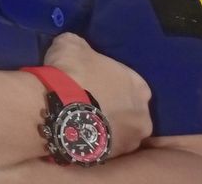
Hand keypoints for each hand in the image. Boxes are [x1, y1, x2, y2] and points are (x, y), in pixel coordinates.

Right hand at [42, 32, 151, 156]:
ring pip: (119, 131)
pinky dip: (93, 139)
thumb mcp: (72, 44)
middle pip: (130, 111)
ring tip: (80, 119)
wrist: (58, 108)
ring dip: (105, 126)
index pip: (134, 84)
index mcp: (139, 86)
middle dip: (114, 107)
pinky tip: (76, 131)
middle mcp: (142, 116)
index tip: (96, 81)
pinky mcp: (112, 157)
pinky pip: (103, 145)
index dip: (114, 82)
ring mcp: (129, 140)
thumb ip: (82, 46)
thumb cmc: (72, 72)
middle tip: (89, 101)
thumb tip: (77, 47)